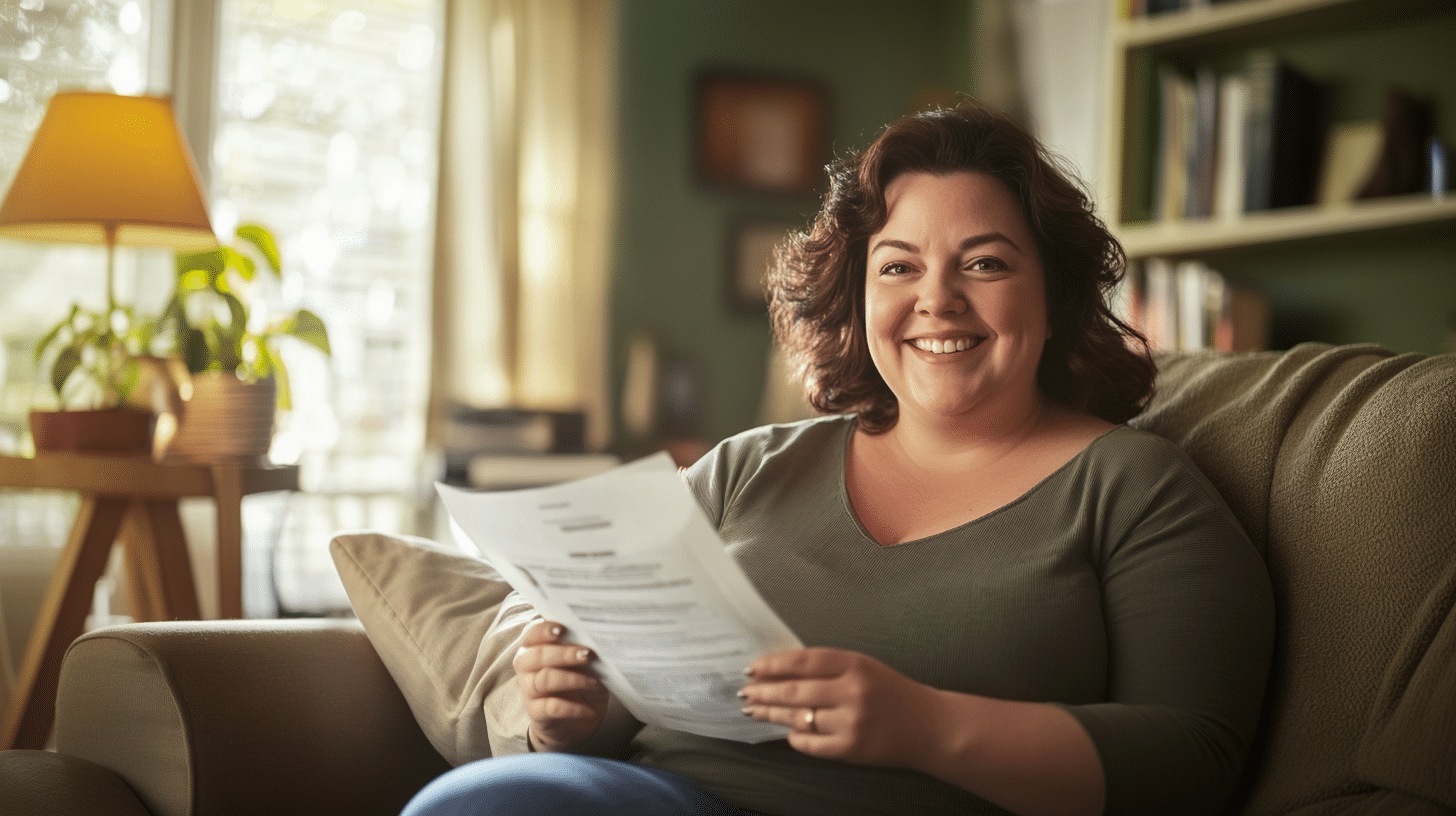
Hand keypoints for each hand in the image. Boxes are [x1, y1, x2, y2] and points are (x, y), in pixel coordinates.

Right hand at [513, 620, 608, 751]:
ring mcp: (529, 690)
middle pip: (538, 655)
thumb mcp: (584, 665)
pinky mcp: (536, 713)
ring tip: (595, 682)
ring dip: (574, 679)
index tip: (562, 629)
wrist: (575, 721)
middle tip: (588, 654)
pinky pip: (552, 707)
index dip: (544, 630)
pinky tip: (589, 710)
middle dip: (564, 653)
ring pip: (545, 680)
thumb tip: (599, 642)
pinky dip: (574, 708)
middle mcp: (526, 667)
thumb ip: (584, 651)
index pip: (532, 634)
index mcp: (534, 647)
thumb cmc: (580, 683)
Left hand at [739, 647, 942, 766]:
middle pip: (794, 691)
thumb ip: (829, 667)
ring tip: (755, 710)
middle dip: (763, 691)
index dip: (772, 664)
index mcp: (855, 664)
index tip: (752, 668)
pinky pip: (811, 744)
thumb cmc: (893, 693)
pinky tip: (787, 732)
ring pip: (798, 717)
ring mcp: (851, 722)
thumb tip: (782, 671)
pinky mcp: (851, 749)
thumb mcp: (865, 667)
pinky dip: (796, 738)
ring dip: (771, 714)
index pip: (802, 660)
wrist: (930, 726)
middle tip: (745, 692)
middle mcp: (852, 691)